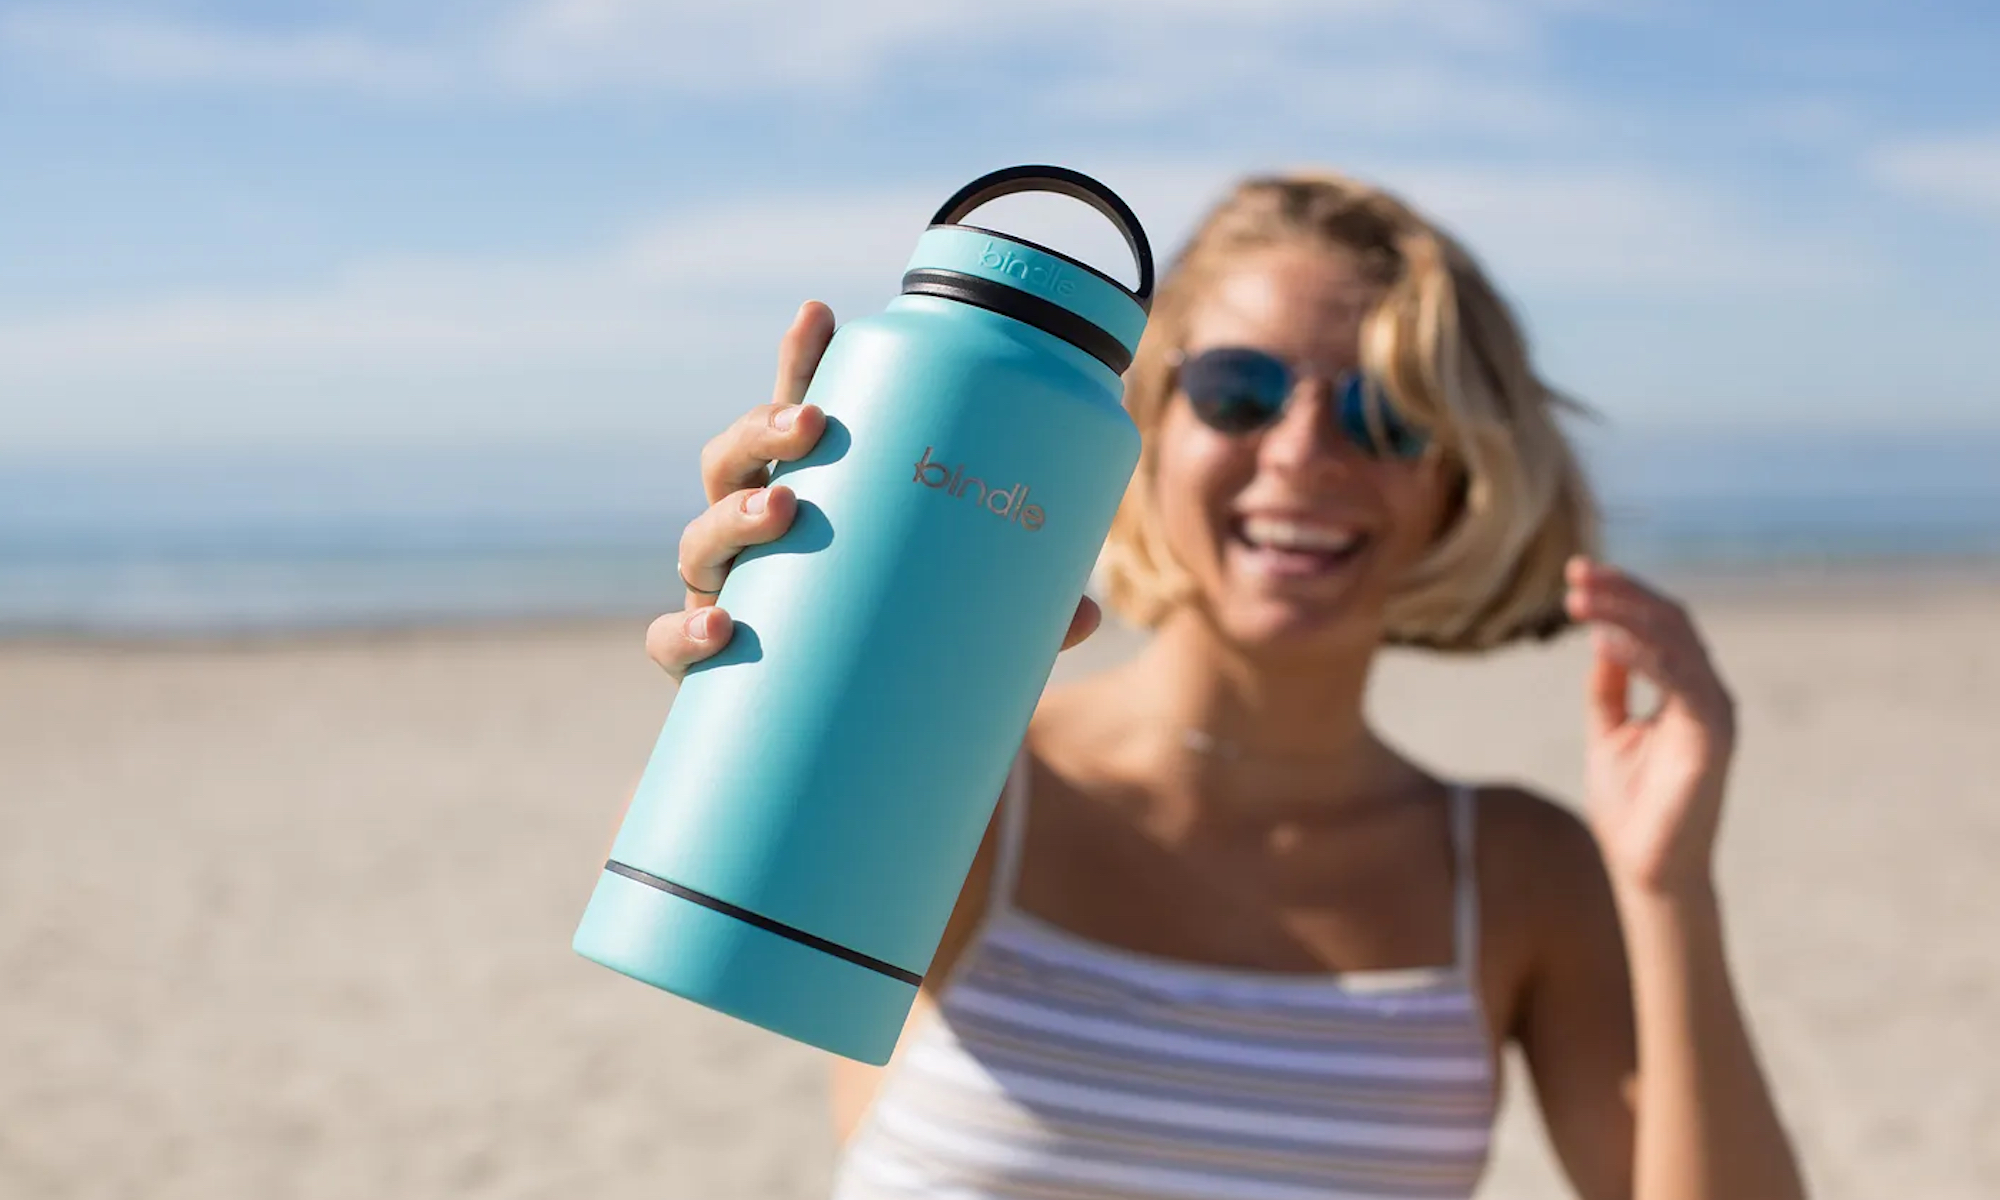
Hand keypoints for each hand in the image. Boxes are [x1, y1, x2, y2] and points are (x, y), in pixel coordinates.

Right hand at [645, 300, 1101, 680]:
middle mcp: (755, 543)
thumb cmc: (902, 663)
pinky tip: (723, 625)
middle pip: (732, 460)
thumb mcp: (965, 627)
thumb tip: (1084, 612)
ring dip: (734, 513)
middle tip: (813, 422)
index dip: (800, 364)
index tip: (819, 313)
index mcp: (811, 506)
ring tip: (782, 508)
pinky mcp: (707, 670)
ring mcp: (724, 597)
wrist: (850, 758)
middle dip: (764, 428)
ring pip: (699, 537)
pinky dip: (686, 632)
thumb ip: (1019, 615)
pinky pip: (671, 641)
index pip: (795, 422)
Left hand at [1563, 556, 1736, 896]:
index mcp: (1684, 689)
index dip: (1622, 593)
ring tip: (1578, 600)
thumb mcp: (1608, 729)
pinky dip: (1643, 656)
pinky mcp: (1713, 737)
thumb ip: (1609, 685)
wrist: (1645, 868)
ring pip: (1676, 641)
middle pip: (1670, 620)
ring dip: (1626, 614)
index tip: (1577, 573)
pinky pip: (1681, 682)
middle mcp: (1705, 693)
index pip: (1659, 623)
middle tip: (1575, 575)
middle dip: (1622, 592)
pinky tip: (1604, 640)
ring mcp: (1714, 713)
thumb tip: (1600, 635)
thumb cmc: (1631, 804)